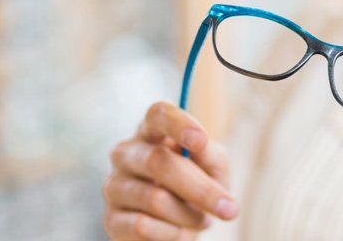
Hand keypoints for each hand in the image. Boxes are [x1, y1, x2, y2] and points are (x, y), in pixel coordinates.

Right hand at [103, 101, 237, 239]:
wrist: (179, 228)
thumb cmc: (197, 188)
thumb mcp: (213, 168)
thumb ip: (210, 153)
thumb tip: (201, 146)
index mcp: (152, 131)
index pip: (157, 114)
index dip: (178, 124)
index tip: (201, 141)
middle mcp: (126, 153)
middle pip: (158, 162)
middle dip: (200, 189)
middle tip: (231, 209)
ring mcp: (114, 186)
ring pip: (154, 199)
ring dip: (189, 215)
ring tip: (200, 219)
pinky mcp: (111, 220)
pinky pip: (143, 227)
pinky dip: (172, 234)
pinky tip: (177, 231)